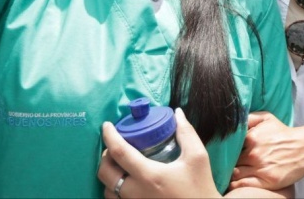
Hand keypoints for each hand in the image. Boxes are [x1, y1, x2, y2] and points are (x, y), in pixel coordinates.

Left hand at [98, 108, 220, 198]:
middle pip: (105, 172)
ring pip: (106, 190)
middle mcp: (135, 193)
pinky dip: (113, 189)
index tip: (107, 126)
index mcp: (149, 176)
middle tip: (115, 146)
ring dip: (108, 174)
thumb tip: (177, 113)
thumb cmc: (199, 188)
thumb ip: (186, 133)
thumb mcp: (197, 158)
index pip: (119, 152)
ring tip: (119, 164)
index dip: (109, 136)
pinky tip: (124, 181)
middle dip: (105, 156)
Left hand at [229, 112, 303, 190]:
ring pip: (234, 175)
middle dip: (226, 163)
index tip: (222, 153)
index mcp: (251, 137)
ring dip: (230, 175)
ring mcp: (261, 168)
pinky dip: (237, 185)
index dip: (224, 150)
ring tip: (228, 174)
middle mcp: (254, 154)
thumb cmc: (283, 133)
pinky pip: (244, 185)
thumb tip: (232, 120)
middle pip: (230, 161)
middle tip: (223, 164)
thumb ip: (248, 118)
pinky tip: (236, 182)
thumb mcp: (266, 118)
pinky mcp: (268, 181)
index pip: (228, 147)